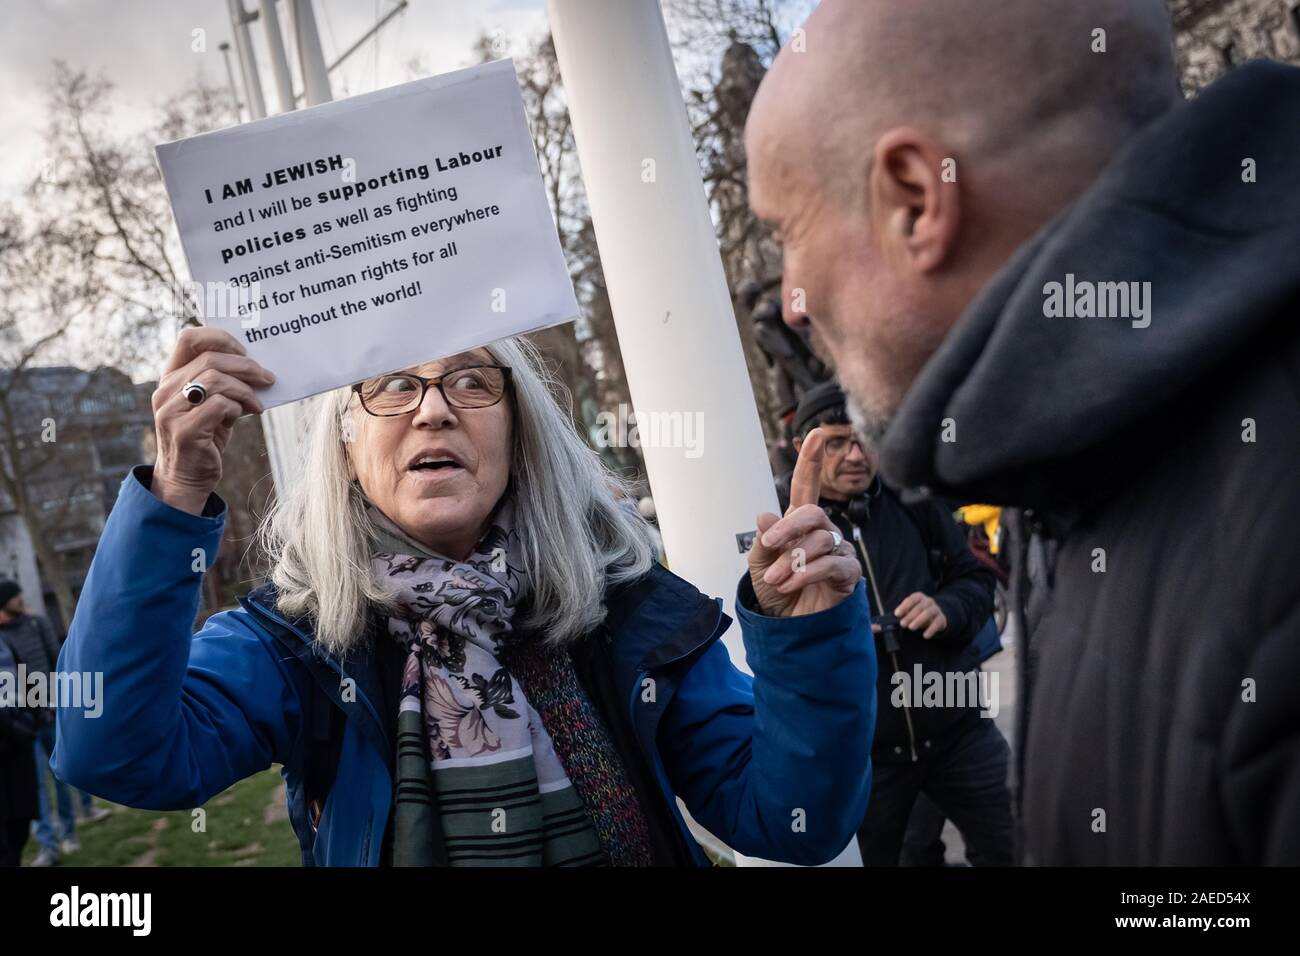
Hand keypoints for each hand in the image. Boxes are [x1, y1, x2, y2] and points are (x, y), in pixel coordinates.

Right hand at [151, 328, 273, 514]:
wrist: (186, 479)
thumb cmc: (205, 438)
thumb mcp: (212, 405)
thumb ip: (224, 384)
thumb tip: (257, 368)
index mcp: (171, 377)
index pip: (189, 338)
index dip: (221, 338)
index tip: (245, 352)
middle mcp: (166, 390)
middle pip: (210, 358)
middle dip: (246, 366)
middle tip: (267, 378)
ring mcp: (171, 410)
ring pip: (215, 379)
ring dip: (245, 389)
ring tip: (257, 403)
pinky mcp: (184, 431)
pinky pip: (219, 405)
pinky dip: (238, 407)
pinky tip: (246, 415)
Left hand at [748, 428, 861, 616]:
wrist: (787, 626)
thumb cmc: (775, 591)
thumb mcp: (759, 565)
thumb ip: (763, 542)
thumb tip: (765, 516)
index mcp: (799, 522)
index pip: (806, 486)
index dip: (810, 460)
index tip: (814, 434)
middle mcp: (821, 531)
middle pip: (812, 513)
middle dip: (789, 527)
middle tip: (769, 545)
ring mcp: (837, 551)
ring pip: (820, 541)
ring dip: (792, 560)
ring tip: (776, 579)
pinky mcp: (848, 573)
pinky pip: (832, 564)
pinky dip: (807, 573)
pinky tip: (792, 584)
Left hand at [894, 592, 947, 638]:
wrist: (936, 618)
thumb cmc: (918, 614)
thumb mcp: (910, 612)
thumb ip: (902, 614)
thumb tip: (892, 619)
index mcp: (919, 597)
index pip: (912, 599)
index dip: (904, 606)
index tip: (897, 614)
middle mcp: (928, 601)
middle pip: (920, 607)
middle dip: (910, 615)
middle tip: (902, 624)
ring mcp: (936, 609)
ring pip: (929, 612)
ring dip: (919, 620)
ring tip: (911, 628)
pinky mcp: (942, 619)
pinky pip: (937, 623)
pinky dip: (931, 629)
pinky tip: (925, 636)